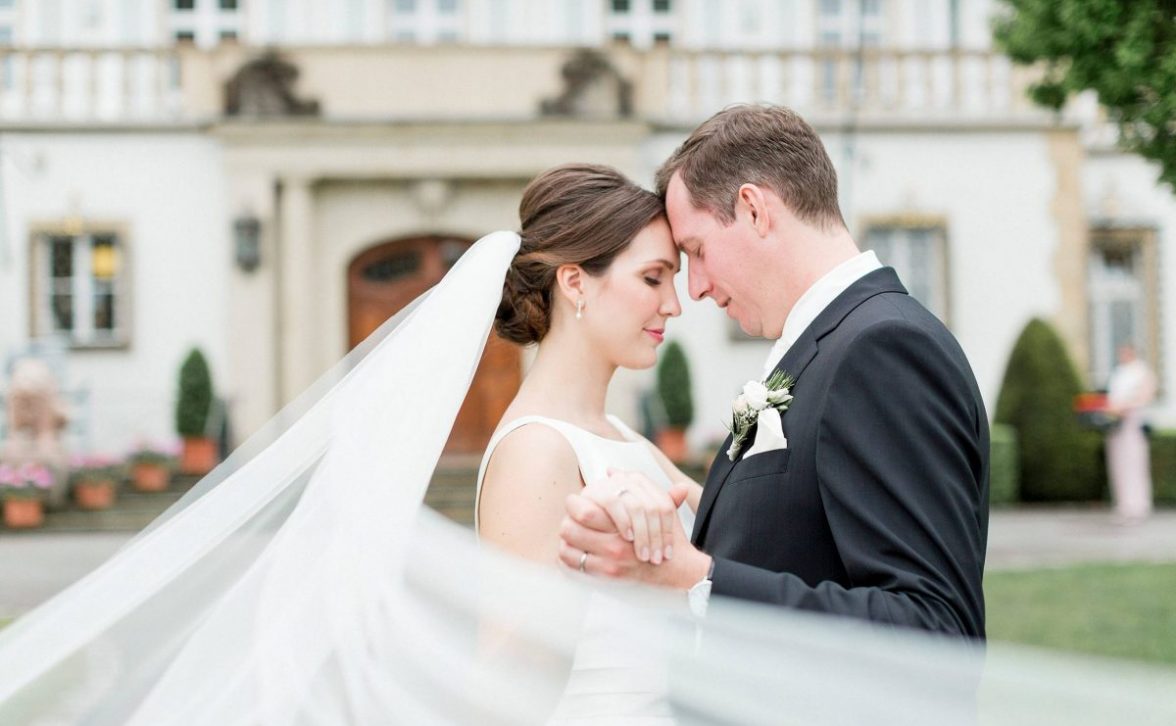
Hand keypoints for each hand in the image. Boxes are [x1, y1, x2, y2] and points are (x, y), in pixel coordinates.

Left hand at [558, 485, 710, 589]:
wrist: (678, 571)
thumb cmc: (665, 537)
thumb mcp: (658, 508)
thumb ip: (637, 487)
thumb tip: (612, 470)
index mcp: (623, 523)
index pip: (583, 511)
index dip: (573, 505)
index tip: (573, 504)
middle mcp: (614, 544)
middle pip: (570, 529)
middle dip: (566, 522)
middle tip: (568, 520)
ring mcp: (609, 562)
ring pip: (569, 548)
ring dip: (565, 541)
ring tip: (569, 536)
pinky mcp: (607, 577)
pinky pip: (575, 566)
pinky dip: (570, 559)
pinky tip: (573, 552)